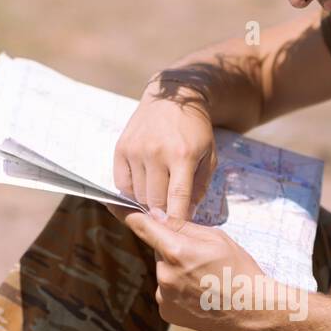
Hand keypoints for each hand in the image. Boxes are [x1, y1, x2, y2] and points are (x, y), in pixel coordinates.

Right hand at [113, 74, 217, 218]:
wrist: (172, 98)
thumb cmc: (195, 131)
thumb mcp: (209, 156)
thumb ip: (200, 187)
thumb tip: (186, 215)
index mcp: (183, 155)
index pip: (177, 198)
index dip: (177, 220)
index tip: (178, 233)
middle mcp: (156, 152)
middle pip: (155, 201)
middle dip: (163, 213)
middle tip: (170, 213)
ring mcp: (136, 150)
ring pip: (138, 196)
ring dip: (149, 202)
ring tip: (159, 194)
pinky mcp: (121, 148)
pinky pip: (122, 184)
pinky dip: (133, 191)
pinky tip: (144, 184)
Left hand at [124, 208, 265, 330]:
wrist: (252, 309)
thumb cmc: (239, 270)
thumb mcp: (216, 237)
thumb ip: (182, 226)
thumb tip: (156, 216)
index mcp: (177, 250)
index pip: (142, 226)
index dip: (126, 213)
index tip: (111, 204)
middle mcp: (165, 274)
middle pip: (159, 251)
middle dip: (174, 250)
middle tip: (201, 259)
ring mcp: (164, 295)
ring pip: (164, 272)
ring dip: (177, 272)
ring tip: (205, 280)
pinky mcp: (166, 312)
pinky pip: (166, 292)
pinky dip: (178, 291)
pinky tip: (200, 294)